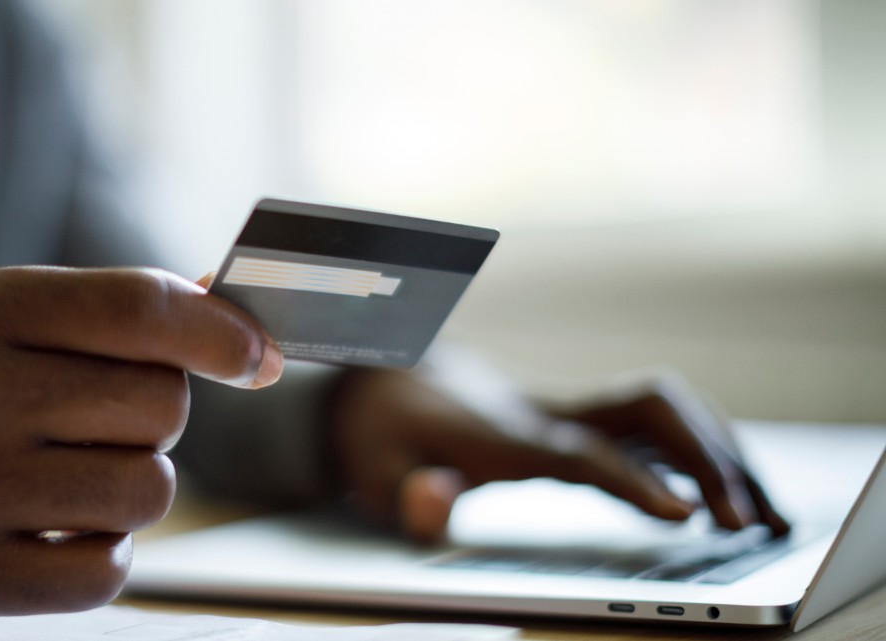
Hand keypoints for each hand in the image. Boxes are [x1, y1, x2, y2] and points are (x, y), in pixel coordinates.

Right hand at [0, 266, 282, 614]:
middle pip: (162, 406)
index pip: (140, 311)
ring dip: (134, 483)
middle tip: (95, 417)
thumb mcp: (12, 311)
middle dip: (154, 412)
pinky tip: (58, 525)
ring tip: (73, 470)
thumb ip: (121, 310)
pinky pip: (108, 572)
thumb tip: (238, 328)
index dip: (221, 332)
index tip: (254, 355)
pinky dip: (103, 551)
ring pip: (148, 491)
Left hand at [329, 362, 788, 543]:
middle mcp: (546, 411)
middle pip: (644, 410)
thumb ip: (405, 495)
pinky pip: (656, 424)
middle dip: (703, 457)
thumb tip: (437, 503)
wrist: (386, 376)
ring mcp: (568, 407)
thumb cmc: (383, 433)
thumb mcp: (372, 473)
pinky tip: (734, 494)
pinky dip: (704, 452)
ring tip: (766, 515)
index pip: (577, 451)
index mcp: (500, 432)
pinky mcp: (581, 415)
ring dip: (720, 452)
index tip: (686, 514)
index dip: (632, 479)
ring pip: (663, 408)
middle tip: (744, 522)